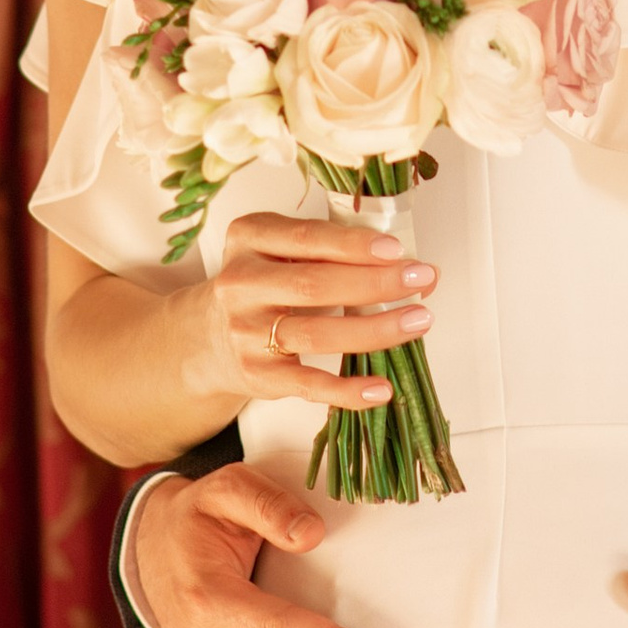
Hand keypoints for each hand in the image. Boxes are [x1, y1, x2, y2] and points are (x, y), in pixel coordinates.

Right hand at [195, 207, 437, 422]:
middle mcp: (241, 283)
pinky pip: (309, 384)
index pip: (306, 237)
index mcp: (249, 238)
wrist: (208, 336)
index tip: (396, 249)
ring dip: (374, 329)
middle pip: (314, 285)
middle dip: (375, 283)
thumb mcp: (280, 250)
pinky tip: (381, 387)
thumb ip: (334, 251)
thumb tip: (413, 268)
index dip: (353, 244)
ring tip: (417, 321)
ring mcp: (246, 332)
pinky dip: (348, 390)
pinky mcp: (258, 374)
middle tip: (420, 280)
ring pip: (317, 334)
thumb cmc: (262, 284)